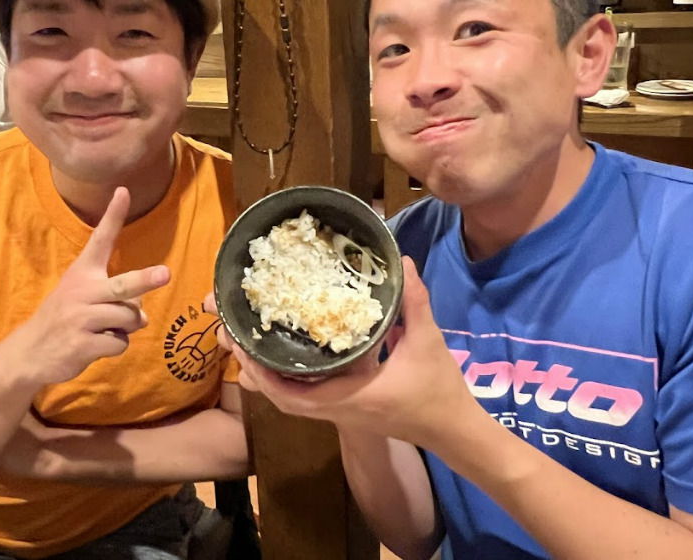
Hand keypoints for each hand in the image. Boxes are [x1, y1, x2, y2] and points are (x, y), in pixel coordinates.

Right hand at [7, 187, 166, 386]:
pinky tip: (96, 345)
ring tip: (106, 328)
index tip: (124, 191)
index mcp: (82, 273)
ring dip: (128, 327)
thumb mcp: (81, 296)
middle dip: (145, 280)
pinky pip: (120, 343)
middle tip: (164, 274)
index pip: (100, 240)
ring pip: (129, 319)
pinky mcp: (82, 345)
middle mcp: (82, 292)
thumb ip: (116, 298)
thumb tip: (144, 315)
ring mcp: (81, 319)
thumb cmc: (64, 318)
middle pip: (122, 286)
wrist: (28, 352)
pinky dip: (116, 346)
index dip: (113, 216)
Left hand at [207, 257, 477, 447]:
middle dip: (256, 373)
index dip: (262, 374)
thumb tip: (403, 262)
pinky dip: (289, 383)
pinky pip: (307, 401)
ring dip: (269, 379)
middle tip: (239, 342)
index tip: (244, 347)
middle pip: (281, 401)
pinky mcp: (348, 412)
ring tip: (253, 348)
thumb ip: (414, 301)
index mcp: (350, 398)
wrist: (453, 430)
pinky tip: (287, 359)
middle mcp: (339, 411)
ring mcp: (342, 414)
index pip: (291, 396)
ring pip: (292, 403)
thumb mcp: (427, 340)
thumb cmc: (439, 390)